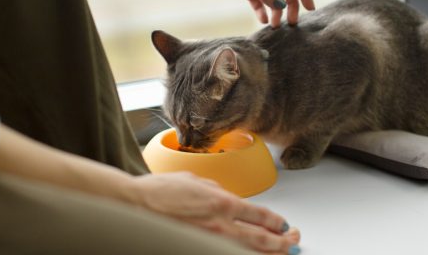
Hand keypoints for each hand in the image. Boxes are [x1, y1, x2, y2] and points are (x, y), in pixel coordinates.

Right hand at [129, 172, 300, 253]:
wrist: (135, 206)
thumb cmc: (159, 192)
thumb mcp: (195, 181)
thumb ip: (218, 190)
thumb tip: (232, 199)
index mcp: (222, 202)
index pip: (262, 215)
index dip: (277, 222)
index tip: (284, 224)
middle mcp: (221, 225)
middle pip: (263, 240)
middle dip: (284, 241)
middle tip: (293, 240)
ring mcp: (210, 241)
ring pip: (250, 254)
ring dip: (271, 254)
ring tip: (283, 253)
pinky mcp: (197, 248)